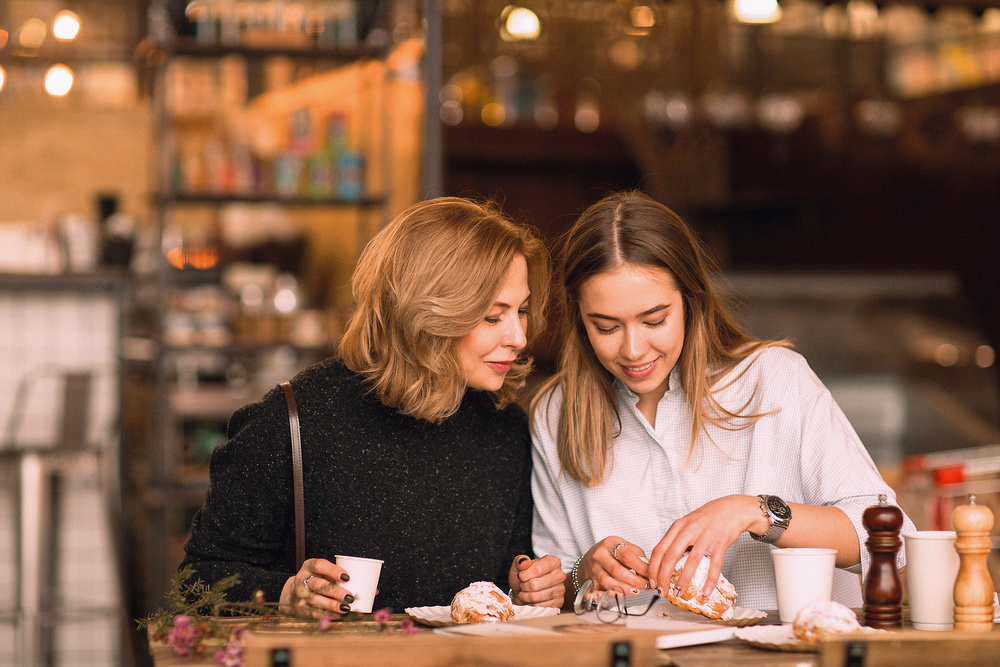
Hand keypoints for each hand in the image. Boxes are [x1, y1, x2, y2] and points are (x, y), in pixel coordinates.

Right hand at [279, 558, 357, 618]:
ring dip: (331, 605)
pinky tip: (336, 616)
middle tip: (349, 597)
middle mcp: (302, 578)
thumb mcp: (325, 574)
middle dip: (334, 591)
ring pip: (314, 599)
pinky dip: (325, 615)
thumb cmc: (318, 580)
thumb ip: (344, 579)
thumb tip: (374, 591)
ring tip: (346, 608)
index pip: (319, 565)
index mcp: (309, 566)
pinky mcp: (298, 608)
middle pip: (317, 584)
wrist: (292, 593)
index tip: (347, 577)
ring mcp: (299, 594)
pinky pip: (311, 612)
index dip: (333, 570)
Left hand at [508, 555, 565, 606]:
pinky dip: (531, 604)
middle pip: (535, 584)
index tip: (520, 575)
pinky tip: (531, 599)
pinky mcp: (559, 603)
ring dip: (525, 596)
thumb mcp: (518, 565)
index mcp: (553, 562)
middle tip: (523, 584)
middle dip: (524, 586)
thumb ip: (520, 561)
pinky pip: (539, 606)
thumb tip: (524, 562)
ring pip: (535, 597)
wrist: (523, 591)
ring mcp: (561, 590)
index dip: (524, 574)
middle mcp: (560, 575)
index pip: (537, 569)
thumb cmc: (523, 577)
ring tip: (526, 591)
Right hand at [579, 537, 650, 597]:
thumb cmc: (612, 552)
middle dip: (634, 581)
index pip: (626, 556)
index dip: (640, 567)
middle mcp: (599, 555)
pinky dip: (607, 595)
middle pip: (617, 570)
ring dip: (624, 589)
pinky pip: (598, 591)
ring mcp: (593, 568)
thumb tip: (650, 570)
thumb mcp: (624, 547)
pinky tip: (619, 595)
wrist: (591, 556)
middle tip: (646, 586)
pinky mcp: (589, 581)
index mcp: (609, 543)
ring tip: (636, 591)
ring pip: (607, 582)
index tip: (650, 575)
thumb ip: (638, 556)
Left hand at [645, 495, 759, 598]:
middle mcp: (689, 530)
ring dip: (683, 580)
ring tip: (678, 592)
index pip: (659, 549)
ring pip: (691, 562)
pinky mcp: (720, 543)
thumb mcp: (687, 523)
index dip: (653, 567)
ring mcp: (705, 536)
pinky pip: (714, 565)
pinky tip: (706, 591)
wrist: (731, 508)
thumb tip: (663, 561)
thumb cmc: (707, 518)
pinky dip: (710, 580)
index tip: (652, 581)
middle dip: (663, 577)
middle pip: (670, 556)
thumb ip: (676, 538)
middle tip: (661, 591)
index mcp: (678, 526)